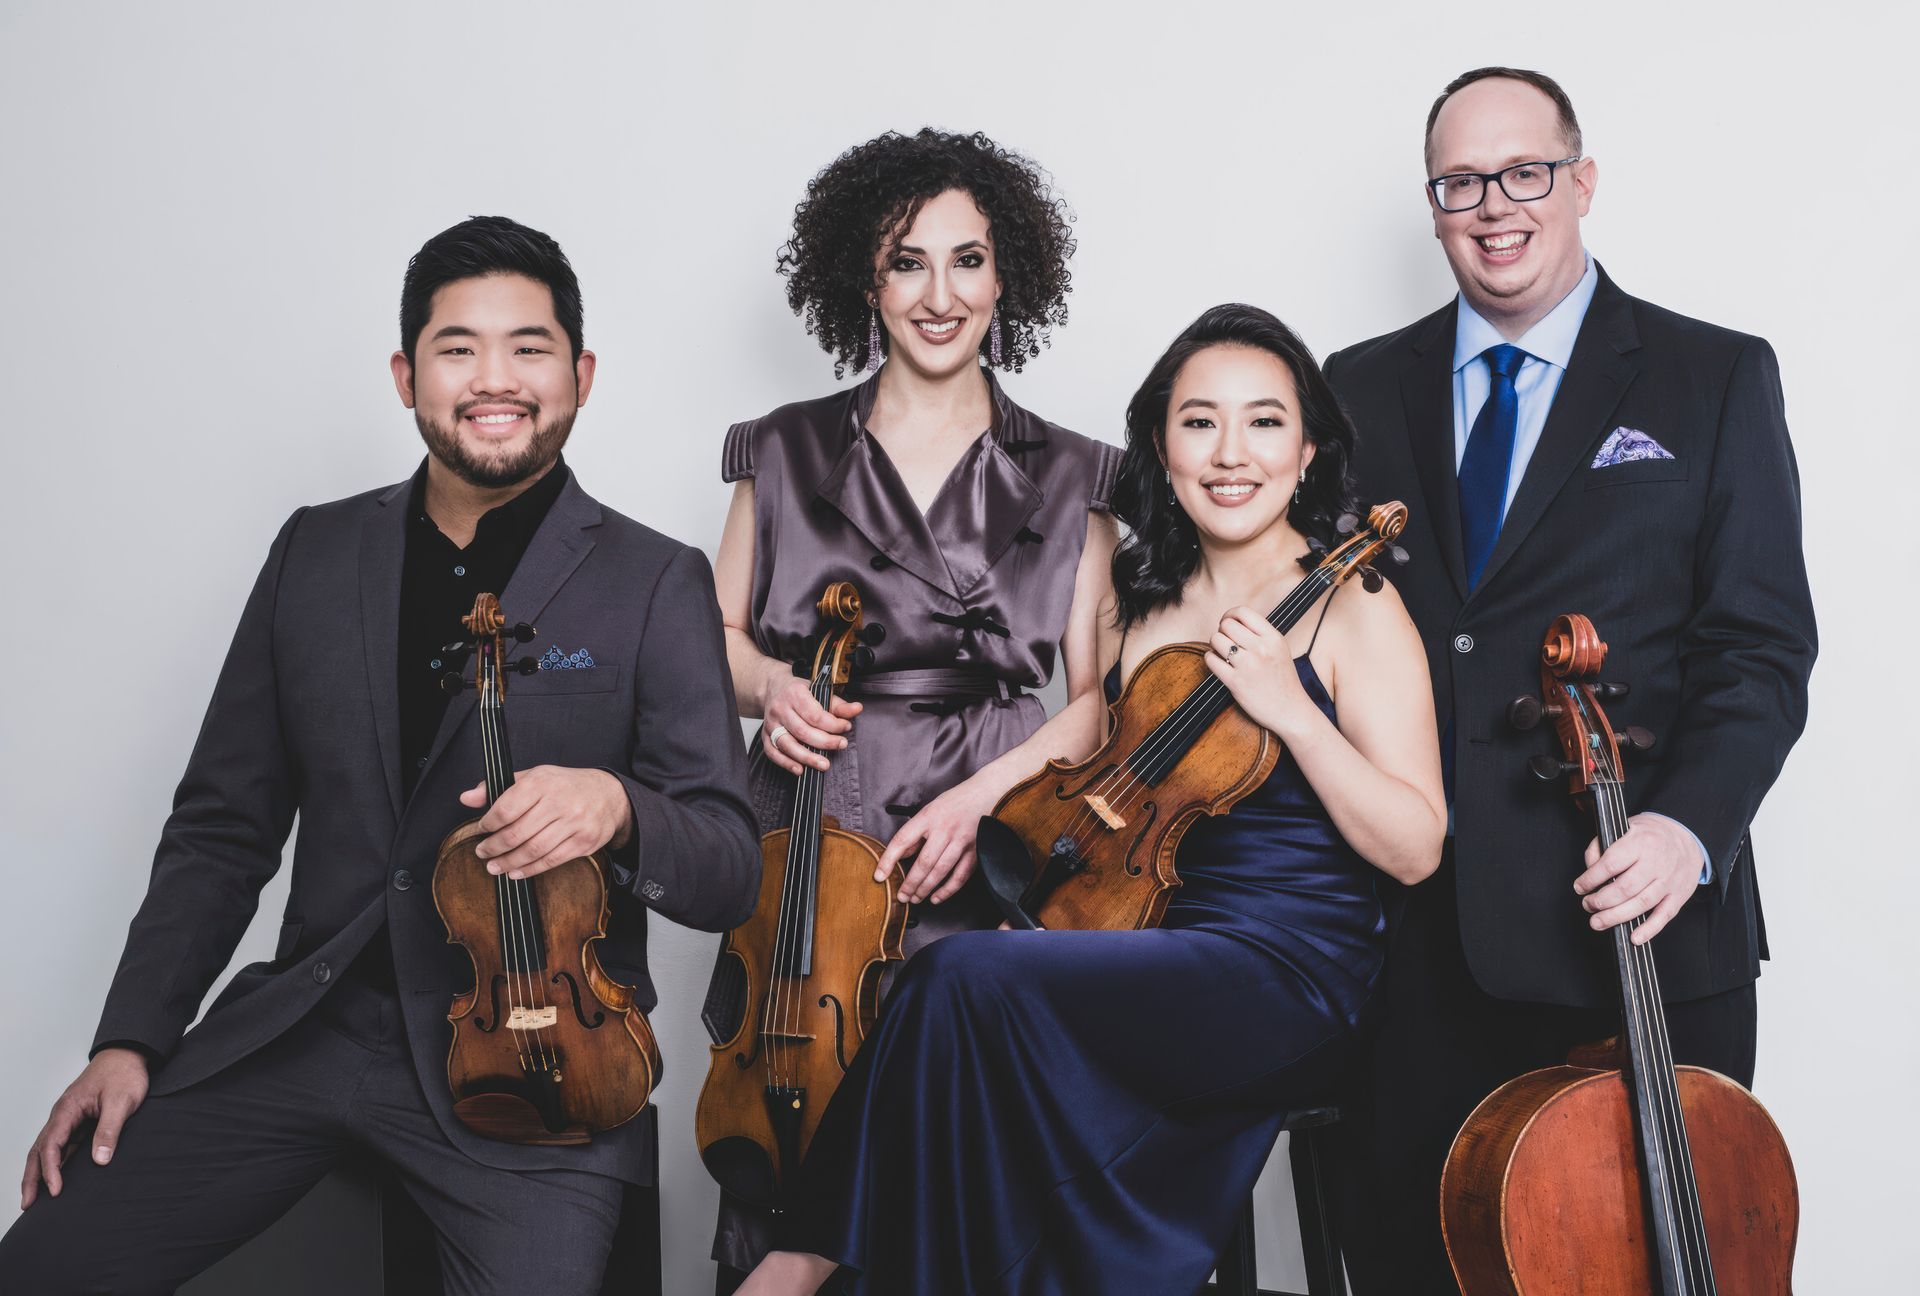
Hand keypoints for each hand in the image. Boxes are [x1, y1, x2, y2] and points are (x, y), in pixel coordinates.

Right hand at [21, 1047, 148, 1207]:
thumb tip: (100, 1160)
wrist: (128, 1055)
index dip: (50, 1170)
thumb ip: (109, 1130)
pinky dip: (55, 1163)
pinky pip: (62, 1146)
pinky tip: (56, 1178)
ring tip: (35, 1199)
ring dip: (40, 1173)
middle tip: (28, 1205)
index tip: (54, 1191)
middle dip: (32, 1178)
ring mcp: (68, 1119)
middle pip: (39, 1150)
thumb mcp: (121, 1101)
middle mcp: (62, 1115)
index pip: (51, 1144)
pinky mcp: (78, 1122)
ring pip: (47, 1149)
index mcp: (67, 1109)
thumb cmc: (124, 1074)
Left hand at [460, 766, 632, 879]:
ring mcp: (574, 823)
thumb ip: (499, 788)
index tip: (481, 829)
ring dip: (509, 862)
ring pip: (533, 850)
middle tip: (482, 852)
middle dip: (494, 847)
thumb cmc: (566, 786)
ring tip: (495, 866)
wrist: (609, 796)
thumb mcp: (534, 777)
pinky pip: (551, 861)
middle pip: (517, 833)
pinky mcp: (584, 842)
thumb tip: (467, 798)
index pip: (506, 808)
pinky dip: (530, 870)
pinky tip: (516, 871)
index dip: (488, 823)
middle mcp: (559, 802)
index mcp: (542, 782)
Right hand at [760, 667, 859, 776]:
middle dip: (824, 742)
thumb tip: (857, 709)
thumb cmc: (799, 691)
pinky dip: (786, 763)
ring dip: (806, 757)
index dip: (833, 724)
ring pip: (787, 744)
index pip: (815, 715)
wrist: (773, 688)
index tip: (846, 727)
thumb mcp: (819, 691)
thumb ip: (839, 704)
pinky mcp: (765, 736)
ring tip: (824, 765)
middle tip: (841, 745)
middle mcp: (780, 709)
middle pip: (802, 731)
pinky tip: (800, 769)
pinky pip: (773, 752)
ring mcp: (770, 724)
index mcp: (795, 694)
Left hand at [875, 776, 1003, 904]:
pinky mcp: (975, 850)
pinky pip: (960, 875)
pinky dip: (948, 889)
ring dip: (926, 888)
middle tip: (902, 896)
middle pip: (924, 862)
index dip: (888, 860)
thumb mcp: (930, 810)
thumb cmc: (956, 801)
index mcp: (929, 817)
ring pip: (941, 871)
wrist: (987, 792)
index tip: (879, 876)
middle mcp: (944, 829)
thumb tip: (901, 853)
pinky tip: (937, 897)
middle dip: (910, 883)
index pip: (902, 840)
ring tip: (915, 898)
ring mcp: (961, 840)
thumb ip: (916, 832)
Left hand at [1204, 607, 1313, 736]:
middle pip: (1226, 624)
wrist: (1291, 711)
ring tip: (1223, 654)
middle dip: (1222, 631)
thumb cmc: (1283, 680)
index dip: (1230, 615)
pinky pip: (1211, 660)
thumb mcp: (1279, 649)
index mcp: (1273, 637)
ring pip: (1216, 639)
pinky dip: (1211, 659)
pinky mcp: (1236, 682)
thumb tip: (1232, 620)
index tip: (1228, 623)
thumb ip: (1260, 634)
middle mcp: (1261, 648)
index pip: (1243, 612)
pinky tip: (1219, 665)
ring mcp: (1248, 665)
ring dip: (1215, 645)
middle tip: (1226, 642)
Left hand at [1574, 813, 1704, 942]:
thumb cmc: (1651, 835)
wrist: (1687, 838)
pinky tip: (1634, 937)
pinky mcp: (1679, 895)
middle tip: (1588, 905)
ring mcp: (1669, 881)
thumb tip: (1590, 869)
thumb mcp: (1624, 828)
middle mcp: (1656, 863)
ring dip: (1616, 917)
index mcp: (1640, 843)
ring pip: (1641, 904)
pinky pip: (1664, 916)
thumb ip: (1602, 846)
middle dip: (1601, 901)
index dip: (1591, 879)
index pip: (1610, 864)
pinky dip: (1649, 929)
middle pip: (1625, 888)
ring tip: (1598, 921)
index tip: (1579, 887)